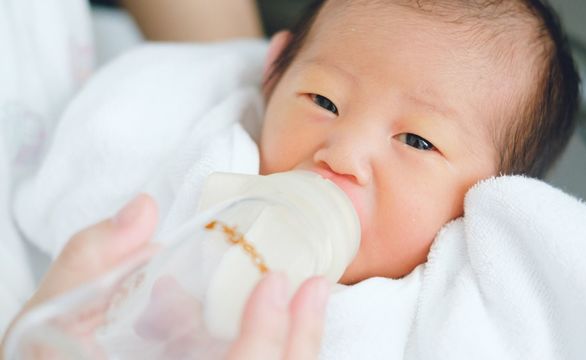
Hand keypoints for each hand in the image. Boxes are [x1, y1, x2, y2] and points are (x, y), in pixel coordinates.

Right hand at [1, 194, 328, 359]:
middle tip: (315, 287)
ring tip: (312, 299)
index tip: (276, 283)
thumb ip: (91, 260)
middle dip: (299, 342)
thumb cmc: (51, 354)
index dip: (261, 340)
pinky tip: (286, 323)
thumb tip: (144, 210)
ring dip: (298, 347)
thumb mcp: (53, 311)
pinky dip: (277, 350)